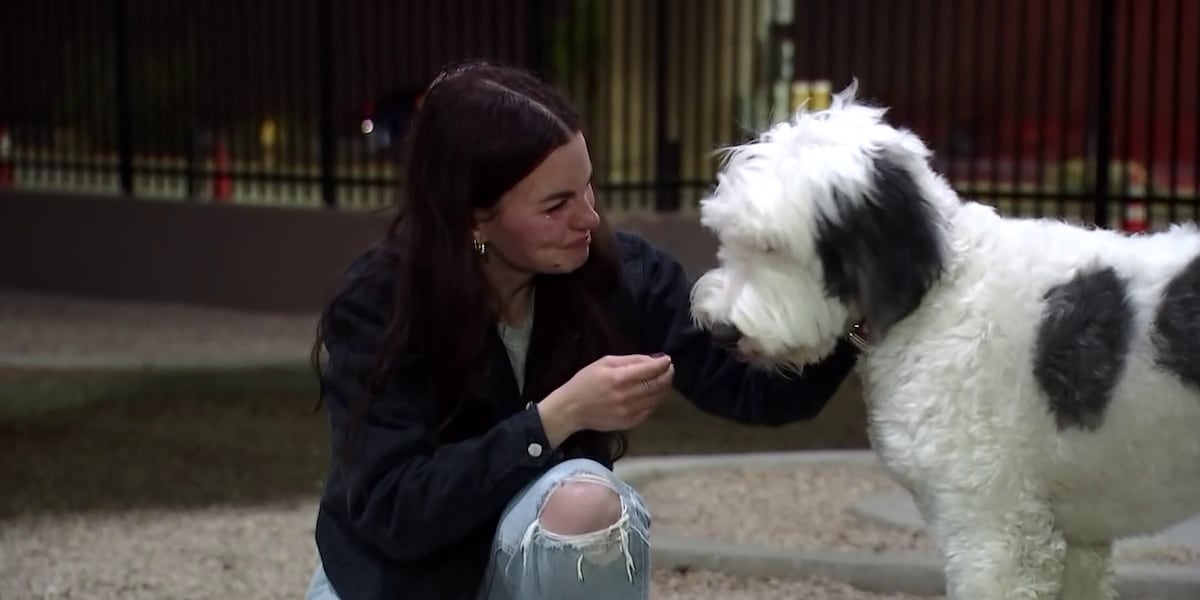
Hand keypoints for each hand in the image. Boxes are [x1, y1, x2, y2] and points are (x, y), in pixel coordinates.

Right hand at [537, 354, 673, 446]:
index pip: (651, 370)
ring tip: (664, 380)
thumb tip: (652, 359)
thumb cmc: (585, 382)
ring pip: (656, 399)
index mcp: (620, 378)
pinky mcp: (628, 423)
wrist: (571, 409)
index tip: (667, 360)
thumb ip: (629, 360)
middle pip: (657, 384)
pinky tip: (652, 394)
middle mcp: (627, 395)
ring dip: (664, 388)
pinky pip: (649, 411)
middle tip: (669, 369)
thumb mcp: (604, 363)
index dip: (663, 364)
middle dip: (667, 375)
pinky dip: (655, 401)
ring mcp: (629, 411)